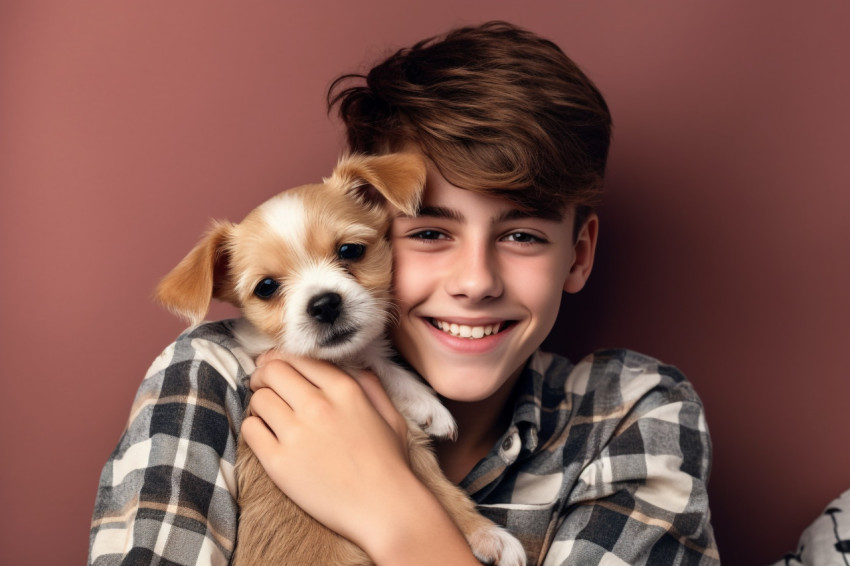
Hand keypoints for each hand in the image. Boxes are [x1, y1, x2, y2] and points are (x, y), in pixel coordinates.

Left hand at [240, 352, 413, 547]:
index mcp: (345, 390)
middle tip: (263, 386)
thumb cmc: (390, 465)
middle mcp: (318, 405)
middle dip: (264, 375)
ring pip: (258, 399)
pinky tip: (267, 437)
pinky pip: (250, 429)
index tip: (277, 369)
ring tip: (268, 415)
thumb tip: (353, 367)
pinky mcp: (279, 462)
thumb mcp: (390, 415)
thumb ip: (370, 385)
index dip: (282, 359)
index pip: (299, 358)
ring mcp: (297, 434)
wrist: (385, 509)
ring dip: (260, 403)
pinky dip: (254, 428)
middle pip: (272, 371)